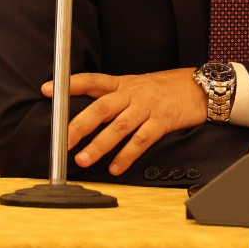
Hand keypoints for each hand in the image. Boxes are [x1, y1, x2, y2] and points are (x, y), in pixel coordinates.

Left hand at [41, 69, 206, 176]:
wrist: (201, 86)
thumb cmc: (166, 88)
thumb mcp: (137, 84)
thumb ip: (115, 95)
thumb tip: (90, 111)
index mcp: (122, 83)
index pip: (91, 80)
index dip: (68, 84)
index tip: (47, 90)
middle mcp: (131, 93)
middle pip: (100, 108)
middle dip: (79, 124)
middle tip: (62, 141)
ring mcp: (147, 107)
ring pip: (118, 127)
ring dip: (99, 145)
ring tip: (83, 160)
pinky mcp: (162, 121)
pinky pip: (141, 140)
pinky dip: (127, 155)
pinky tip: (115, 167)